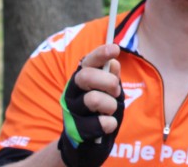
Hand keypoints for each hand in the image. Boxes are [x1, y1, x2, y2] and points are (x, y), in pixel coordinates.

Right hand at [57, 44, 124, 166]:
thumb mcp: (108, 88)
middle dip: (108, 81)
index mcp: (80, 78)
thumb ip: (110, 75)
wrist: (88, 139)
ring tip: (110, 108)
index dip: (100, 53)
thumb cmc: (101, 106)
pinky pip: (99, 123)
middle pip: (86, 77)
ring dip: (110, 104)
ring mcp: (72, 111)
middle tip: (115, 90)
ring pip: (93, 99)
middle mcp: (72, 92)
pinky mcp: (77, 130)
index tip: (115, 48)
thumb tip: (113, 63)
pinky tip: (108, 123)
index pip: (88, 61)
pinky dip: (109, 123)